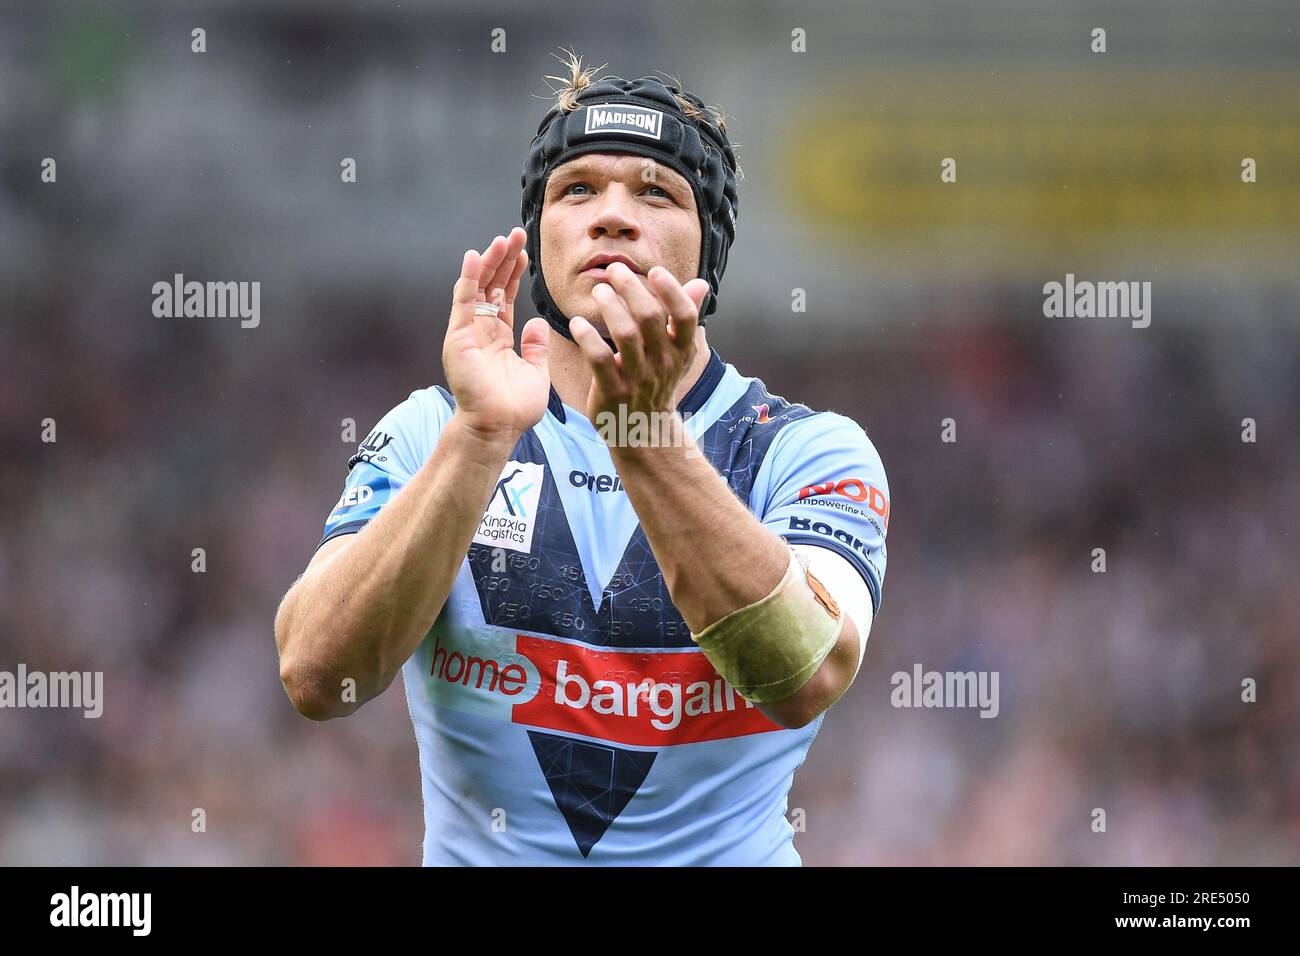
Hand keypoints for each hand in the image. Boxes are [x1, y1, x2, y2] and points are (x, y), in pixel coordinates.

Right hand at [443, 228, 550, 441]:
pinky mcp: (459, 337)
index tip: (525, 252)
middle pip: (491, 286)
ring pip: (479, 288)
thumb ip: (536, 348)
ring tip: (503, 239)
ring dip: (490, 262)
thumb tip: (539, 324)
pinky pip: (463, 301)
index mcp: (499, 338)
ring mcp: (469, 333)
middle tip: (516, 235)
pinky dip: (468, 278)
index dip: (513, 274)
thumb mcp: (536, 373)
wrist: (497, 429)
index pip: (504, 297)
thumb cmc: (514, 409)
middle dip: (504, 260)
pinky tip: (475, 256)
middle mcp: (481, 332)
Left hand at [567, 261, 709, 425]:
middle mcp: (662, 363)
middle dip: (631, 288)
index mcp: (681, 350)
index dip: (672, 292)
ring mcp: (637, 378)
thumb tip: (700, 284)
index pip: (684, 316)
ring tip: (598, 290)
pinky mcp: (612, 391)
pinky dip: (587, 338)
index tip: (655, 271)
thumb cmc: (657, 381)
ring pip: (625, 335)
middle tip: (614, 270)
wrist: (643, 430)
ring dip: (609, 307)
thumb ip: (685, 316)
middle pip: (650, 318)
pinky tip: (576, 323)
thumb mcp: (677, 352)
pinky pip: (599, 360)